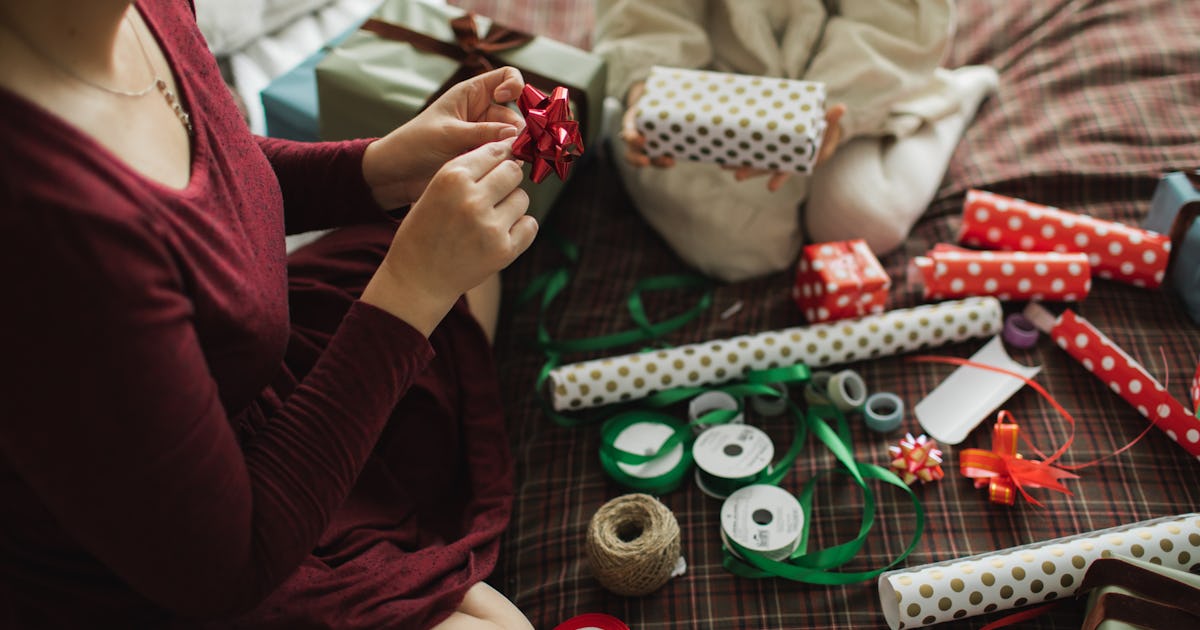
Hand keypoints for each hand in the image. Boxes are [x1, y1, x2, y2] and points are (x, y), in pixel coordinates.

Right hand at [361, 138, 536, 334]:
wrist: (418, 279)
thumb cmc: (425, 230)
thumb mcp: (434, 190)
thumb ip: (467, 170)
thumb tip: (509, 149)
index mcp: (451, 178)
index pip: (494, 151)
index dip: (500, 155)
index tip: (502, 160)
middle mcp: (472, 199)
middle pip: (513, 172)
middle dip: (507, 178)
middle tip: (496, 192)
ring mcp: (490, 227)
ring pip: (523, 198)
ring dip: (512, 205)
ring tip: (490, 218)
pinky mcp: (504, 250)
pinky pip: (530, 225)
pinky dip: (519, 228)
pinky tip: (499, 234)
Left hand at [362, 66, 526, 208]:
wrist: (397, 174)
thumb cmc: (414, 144)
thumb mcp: (448, 134)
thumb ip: (483, 133)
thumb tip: (515, 135)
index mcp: (471, 94)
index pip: (506, 77)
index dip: (514, 85)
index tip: (505, 99)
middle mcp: (481, 113)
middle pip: (515, 114)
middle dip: (518, 129)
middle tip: (516, 147)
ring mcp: (484, 136)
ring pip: (513, 139)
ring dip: (513, 149)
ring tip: (506, 162)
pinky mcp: (483, 158)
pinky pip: (505, 157)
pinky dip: (508, 163)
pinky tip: (502, 171)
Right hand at [620, 81, 674, 168]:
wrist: (655, 101)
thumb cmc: (655, 96)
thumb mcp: (657, 91)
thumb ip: (667, 90)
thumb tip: (693, 81)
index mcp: (632, 121)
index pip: (627, 131)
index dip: (631, 137)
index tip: (641, 139)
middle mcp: (636, 136)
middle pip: (631, 152)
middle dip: (637, 159)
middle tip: (646, 161)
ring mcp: (647, 145)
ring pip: (645, 159)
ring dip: (657, 162)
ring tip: (670, 161)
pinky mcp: (659, 149)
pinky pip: (660, 158)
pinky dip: (667, 160)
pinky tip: (678, 157)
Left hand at [727, 103, 845, 191]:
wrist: (818, 131)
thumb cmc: (825, 130)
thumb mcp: (829, 126)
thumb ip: (832, 119)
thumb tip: (841, 107)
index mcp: (800, 158)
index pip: (789, 169)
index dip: (780, 177)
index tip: (771, 187)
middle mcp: (785, 158)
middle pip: (766, 167)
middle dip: (752, 171)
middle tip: (736, 175)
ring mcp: (775, 152)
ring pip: (755, 160)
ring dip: (740, 162)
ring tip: (722, 164)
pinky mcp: (767, 145)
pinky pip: (752, 149)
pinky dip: (739, 150)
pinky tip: (724, 150)